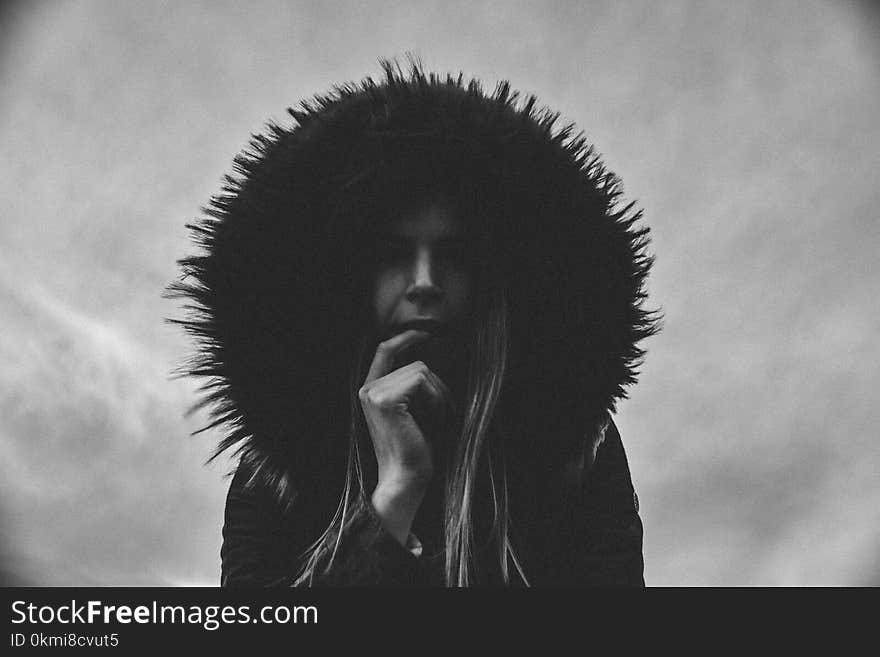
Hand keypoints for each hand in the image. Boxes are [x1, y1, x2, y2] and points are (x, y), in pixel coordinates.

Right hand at [358, 330, 455, 543]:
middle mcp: (368, 389)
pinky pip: (422, 381)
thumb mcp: (416, 410)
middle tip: (444, 413)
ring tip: (438, 419)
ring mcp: (374, 394)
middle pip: (415, 363)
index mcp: (371, 391)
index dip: (406, 337)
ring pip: (421, 371)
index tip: (427, 333)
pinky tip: (433, 418)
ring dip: (439, 394)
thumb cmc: (416, 449)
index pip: (386, 350)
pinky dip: (436, 398)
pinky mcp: (385, 400)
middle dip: (437, 386)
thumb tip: (428, 358)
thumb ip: (414, 385)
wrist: (407, 479)